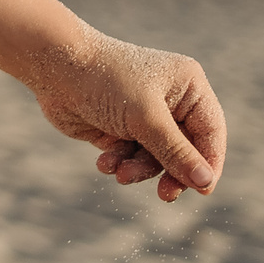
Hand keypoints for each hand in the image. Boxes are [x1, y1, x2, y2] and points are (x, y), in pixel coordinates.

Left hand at [23, 32, 226, 202]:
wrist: (53, 67)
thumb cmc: (105, 81)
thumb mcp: (145, 118)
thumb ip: (176, 152)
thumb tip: (206, 183)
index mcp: (188, 87)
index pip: (210, 132)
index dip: (209, 163)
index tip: (203, 191)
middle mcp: (170, 101)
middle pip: (184, 150)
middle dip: (171, 171)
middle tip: (165, 195)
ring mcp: (143, 116)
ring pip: (155, 157)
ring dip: (138, 169)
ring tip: (119, 173)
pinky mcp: (118, 128)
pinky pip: (129, 156)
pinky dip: (118, 162)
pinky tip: (103, 163)